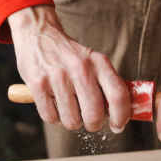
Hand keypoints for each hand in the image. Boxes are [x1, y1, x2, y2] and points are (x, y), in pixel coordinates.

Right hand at [7, 6, 130, 131]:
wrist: (38, 34)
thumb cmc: (70, 55)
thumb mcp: (94, 60)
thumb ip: (107, 83)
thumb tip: (123, 113)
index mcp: (98, 62)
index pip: (118, 96)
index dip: (121, 117)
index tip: (117, 125)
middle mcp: (79, 68)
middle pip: (94, 114)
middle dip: (93, 125)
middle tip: (90, 121)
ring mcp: (57, 76)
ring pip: (72, 120)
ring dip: (72, 122)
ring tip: (69, 110)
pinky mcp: (38, 84)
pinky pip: (50, 117)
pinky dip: (53, 118)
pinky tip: (54, 105)